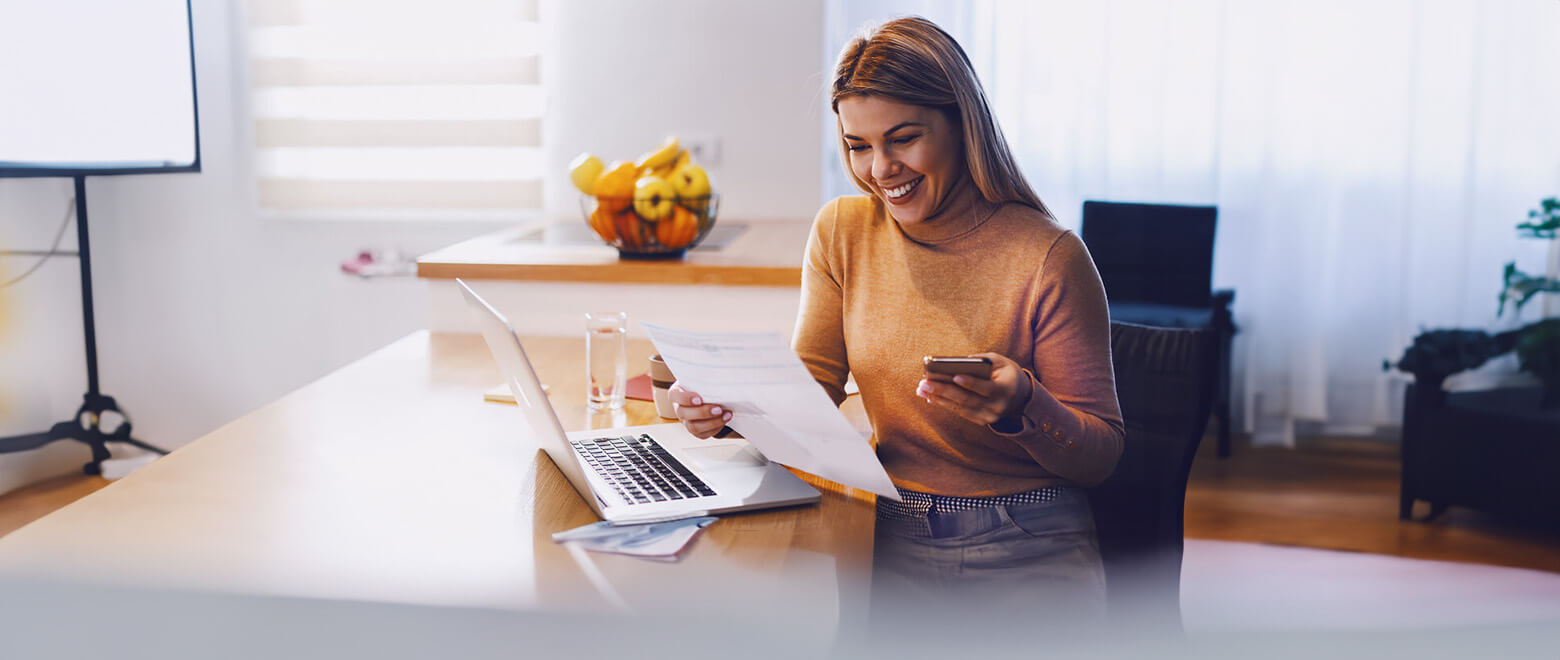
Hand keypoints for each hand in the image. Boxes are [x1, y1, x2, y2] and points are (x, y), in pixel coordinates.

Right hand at [668, 381, 731, 438]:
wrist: (707, 395)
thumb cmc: (702, 385)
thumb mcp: (700, 378)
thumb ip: (705, 377)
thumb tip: (720, 375)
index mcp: (676, 394)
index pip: (676, 396)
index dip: (686, 399)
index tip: (699, 399)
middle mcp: (679, 409)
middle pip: (685, 414)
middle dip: (703, 413)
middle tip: (718, 409)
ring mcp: (686, 422)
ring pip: (694, 427)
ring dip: (712, 422)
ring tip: (726, 415)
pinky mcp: (696, 431)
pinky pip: (704, 434)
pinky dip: (716, 428)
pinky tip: (725, 420)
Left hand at [916, 352, 1032, 425]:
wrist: (1021, 398)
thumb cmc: (1007, 373)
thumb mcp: (1001, 362)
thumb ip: (983, 360)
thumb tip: (960, 363)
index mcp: (1006, 389)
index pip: (986, 387)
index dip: (971, 382)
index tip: (954, 376)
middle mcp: (998, 406)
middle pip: (967, 399)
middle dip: (944, 390)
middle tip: (925, 383)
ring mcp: (989, 416)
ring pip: (961, 408)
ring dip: (939, 399)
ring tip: (922, 389)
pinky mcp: (982, 421)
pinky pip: (960, 413)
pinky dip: (944, 405)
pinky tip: (930, 397)